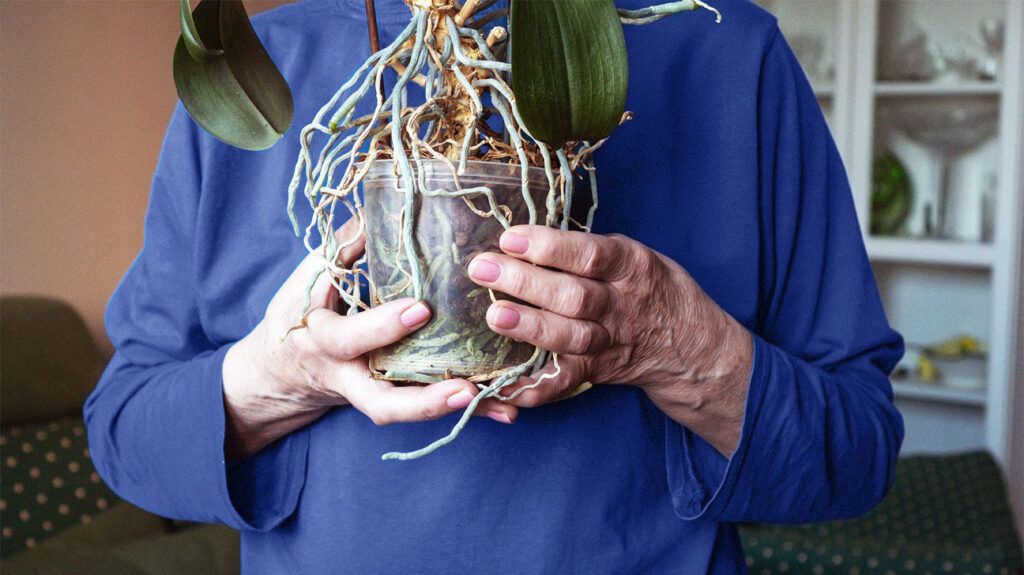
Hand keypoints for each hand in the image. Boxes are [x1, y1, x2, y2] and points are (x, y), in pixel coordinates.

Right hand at [222, 218, 516, 458]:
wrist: (283, 369)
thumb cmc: (303, 308)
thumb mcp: (314, 274)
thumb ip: (348, 246)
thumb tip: (388, 204)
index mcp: (322, 340)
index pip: (348, 339)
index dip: (382, 327)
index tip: (421, 308)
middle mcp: (348, 376)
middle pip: (382, 402)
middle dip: (423, 399)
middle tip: (466, 388)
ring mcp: (372, 393)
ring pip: (411, 412)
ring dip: (454, 410)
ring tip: (498, 404)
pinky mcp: (394, 398)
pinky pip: (429, 407)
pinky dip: (469, 410)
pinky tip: (506, 409)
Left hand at [467, 225, 751, 454]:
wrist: (692, 347)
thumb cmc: (650, 288)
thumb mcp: (633, 257)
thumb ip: (589, 250)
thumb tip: (526, 236)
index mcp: (630, 266)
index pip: (588, 254)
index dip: (548, 247)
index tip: (509, 238)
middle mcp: (621, 305)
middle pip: (573, 296)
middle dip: (525, 282)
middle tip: (482, 270)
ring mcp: (609, 342)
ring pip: (569, 337)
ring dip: (530, 327)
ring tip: (494, 315)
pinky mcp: (597, 372)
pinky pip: (565, 381)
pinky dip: (537, 386)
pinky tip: (508, 384)